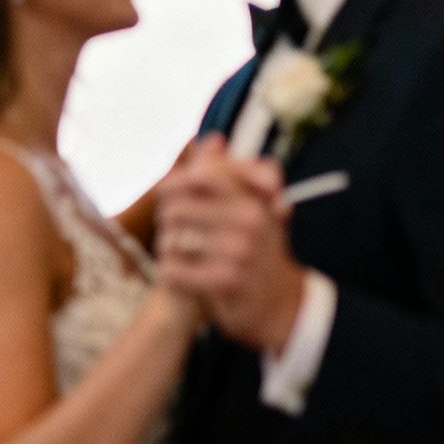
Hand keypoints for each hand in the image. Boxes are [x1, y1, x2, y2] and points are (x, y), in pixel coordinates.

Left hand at [156, 135, 304, 351]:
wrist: (278, 303)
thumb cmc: (258, 249)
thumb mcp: (253, 207)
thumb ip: (230, 174)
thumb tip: (212, 140)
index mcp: (254, 200)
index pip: (200, 177)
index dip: (174, 185)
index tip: (168, 195)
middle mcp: (250, 223)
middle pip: (175, 209)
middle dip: (165, 219)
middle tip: (169, 227)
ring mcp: (238, 254)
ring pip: (169, 239)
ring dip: (165, 246)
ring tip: (174, 250)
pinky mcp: (224, 283)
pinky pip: (172, 269)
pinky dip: (168, 272)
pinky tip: (176, 273)